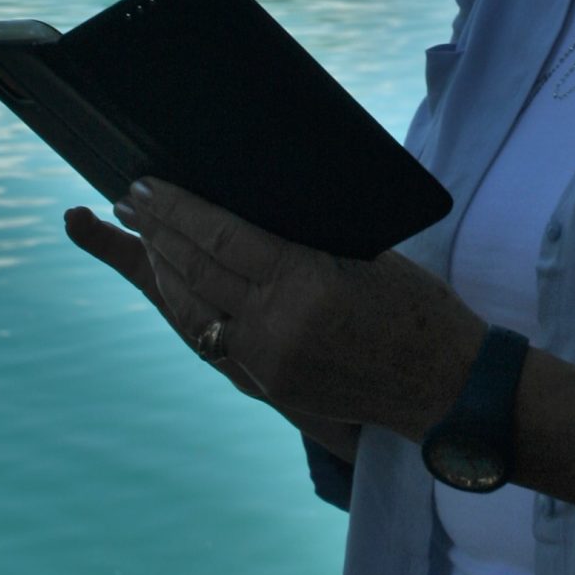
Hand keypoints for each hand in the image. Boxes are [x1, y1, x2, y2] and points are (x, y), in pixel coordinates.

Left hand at [63, 179, 485, 443]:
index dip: (175, 210)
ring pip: (192, 310)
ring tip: (135, 235)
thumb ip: (305, 239)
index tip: (144, 186)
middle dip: (154, 232)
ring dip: (159, 269)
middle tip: (127, 200)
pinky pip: (213, 340)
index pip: (220, 237)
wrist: (447, 388)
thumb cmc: (419, 308)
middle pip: (195, 271)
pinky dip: (188, 307)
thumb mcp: (366, 255)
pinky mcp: (271, 385)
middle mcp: (277, 326)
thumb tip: (247, 204)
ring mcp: (270, 362)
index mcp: (305, 283)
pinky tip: (171, 285)